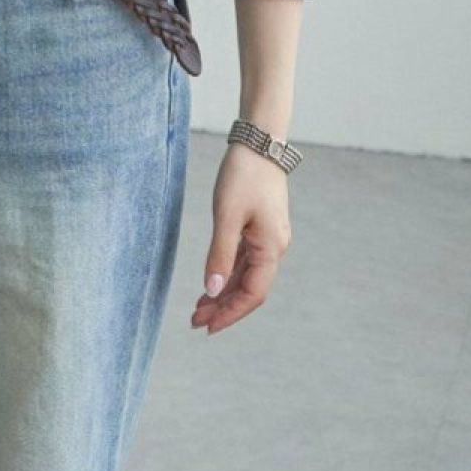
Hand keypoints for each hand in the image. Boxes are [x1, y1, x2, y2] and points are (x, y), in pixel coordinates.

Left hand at [192, 142, 292, 334]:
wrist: (259, 143)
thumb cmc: (242, 176)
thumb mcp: (226, 215)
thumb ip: (220, 254)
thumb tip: (211, 290)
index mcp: (271, 249)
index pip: (252, 294)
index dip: (230, 313)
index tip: (207, 327)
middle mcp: (274, 248)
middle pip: (250, 289)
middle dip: (223, 307)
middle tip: (195, 321)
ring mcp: (268, 238)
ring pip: (247, 276)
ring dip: (224, 292)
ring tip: (199, 306)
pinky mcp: (260, 228)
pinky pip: (245, 260)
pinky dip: (228, 273)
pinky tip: (213, 280)